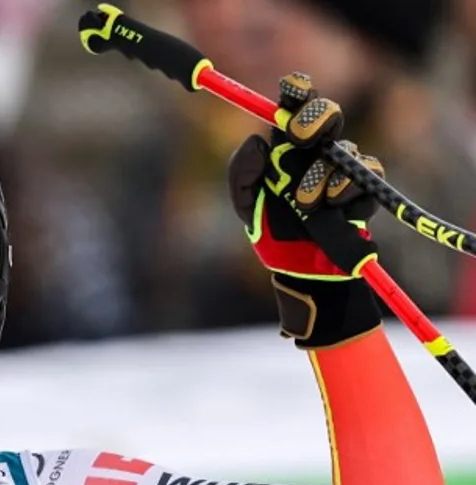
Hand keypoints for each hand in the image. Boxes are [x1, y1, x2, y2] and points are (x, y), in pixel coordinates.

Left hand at [226, 72, 383, 346]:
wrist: (299, 273)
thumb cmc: (272, 235)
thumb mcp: (247, 206)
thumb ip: (241, 174)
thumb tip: (256, 141)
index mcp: (286, 151)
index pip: (295, 109)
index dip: (298, 92)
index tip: (292, 88)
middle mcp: (317, 154)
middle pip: (329, 114)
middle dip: (317, 117)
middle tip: (298, 137)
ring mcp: (342, 172)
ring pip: (344, 150)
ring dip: (321, 174)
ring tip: (306, 204)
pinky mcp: (363, 193)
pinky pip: (365, 176)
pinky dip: (346, 189)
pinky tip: (331, 206)